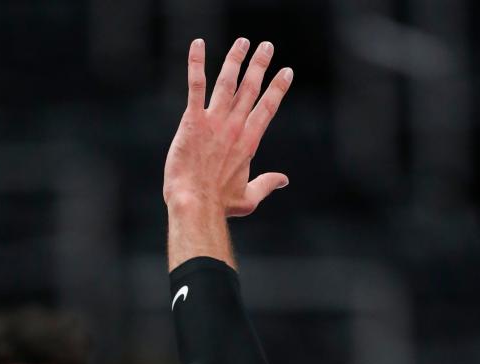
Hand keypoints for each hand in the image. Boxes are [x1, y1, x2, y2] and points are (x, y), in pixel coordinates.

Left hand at [163, 37, 292, 218]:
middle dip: (260, 65)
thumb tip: (284, 180)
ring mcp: (214, 121)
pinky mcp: (193, 120)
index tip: (286, 72)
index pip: (268, 108)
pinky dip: (197, 63)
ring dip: (236, 58)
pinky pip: (196, 85)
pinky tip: (198, 44)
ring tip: (243, 42)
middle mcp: (234, 127)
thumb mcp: (248, 198)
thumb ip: (266, 184)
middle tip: (267, 46)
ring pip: (228, 81)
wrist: (194, 204)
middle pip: (251, 88)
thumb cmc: (219, 206)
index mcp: (249, 142)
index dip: (278, 88)